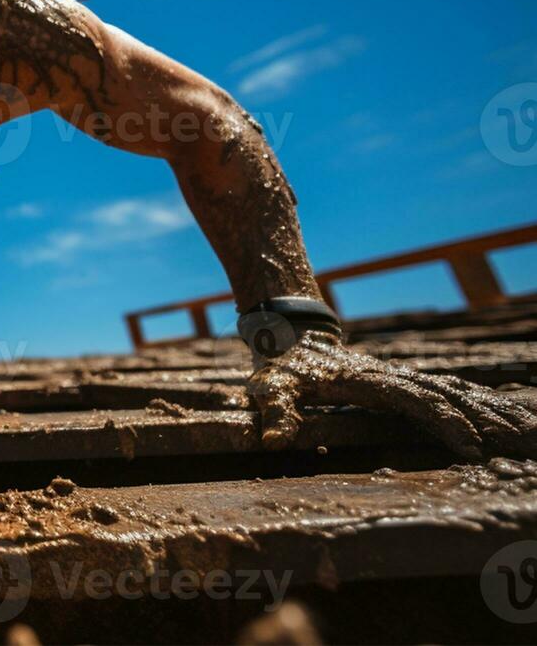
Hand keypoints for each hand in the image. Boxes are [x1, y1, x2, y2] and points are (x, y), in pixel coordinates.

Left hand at [250, 330, 536, 460]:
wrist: (293, 335)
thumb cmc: (282, 365)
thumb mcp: (271, 387)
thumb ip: (275, 412)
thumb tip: (273, 440)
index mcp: (373, 381)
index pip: (418, 401)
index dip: (445, 422)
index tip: (472, 446)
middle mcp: (396, 378)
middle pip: (452, 396)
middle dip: (489, 419)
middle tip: (526, 442)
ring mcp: (403, 379)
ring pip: (459, 394)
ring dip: (494, 412)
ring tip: (530, 434)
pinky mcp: (405, 384)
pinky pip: (452, 394)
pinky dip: (482, 405)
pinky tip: (509, 417)